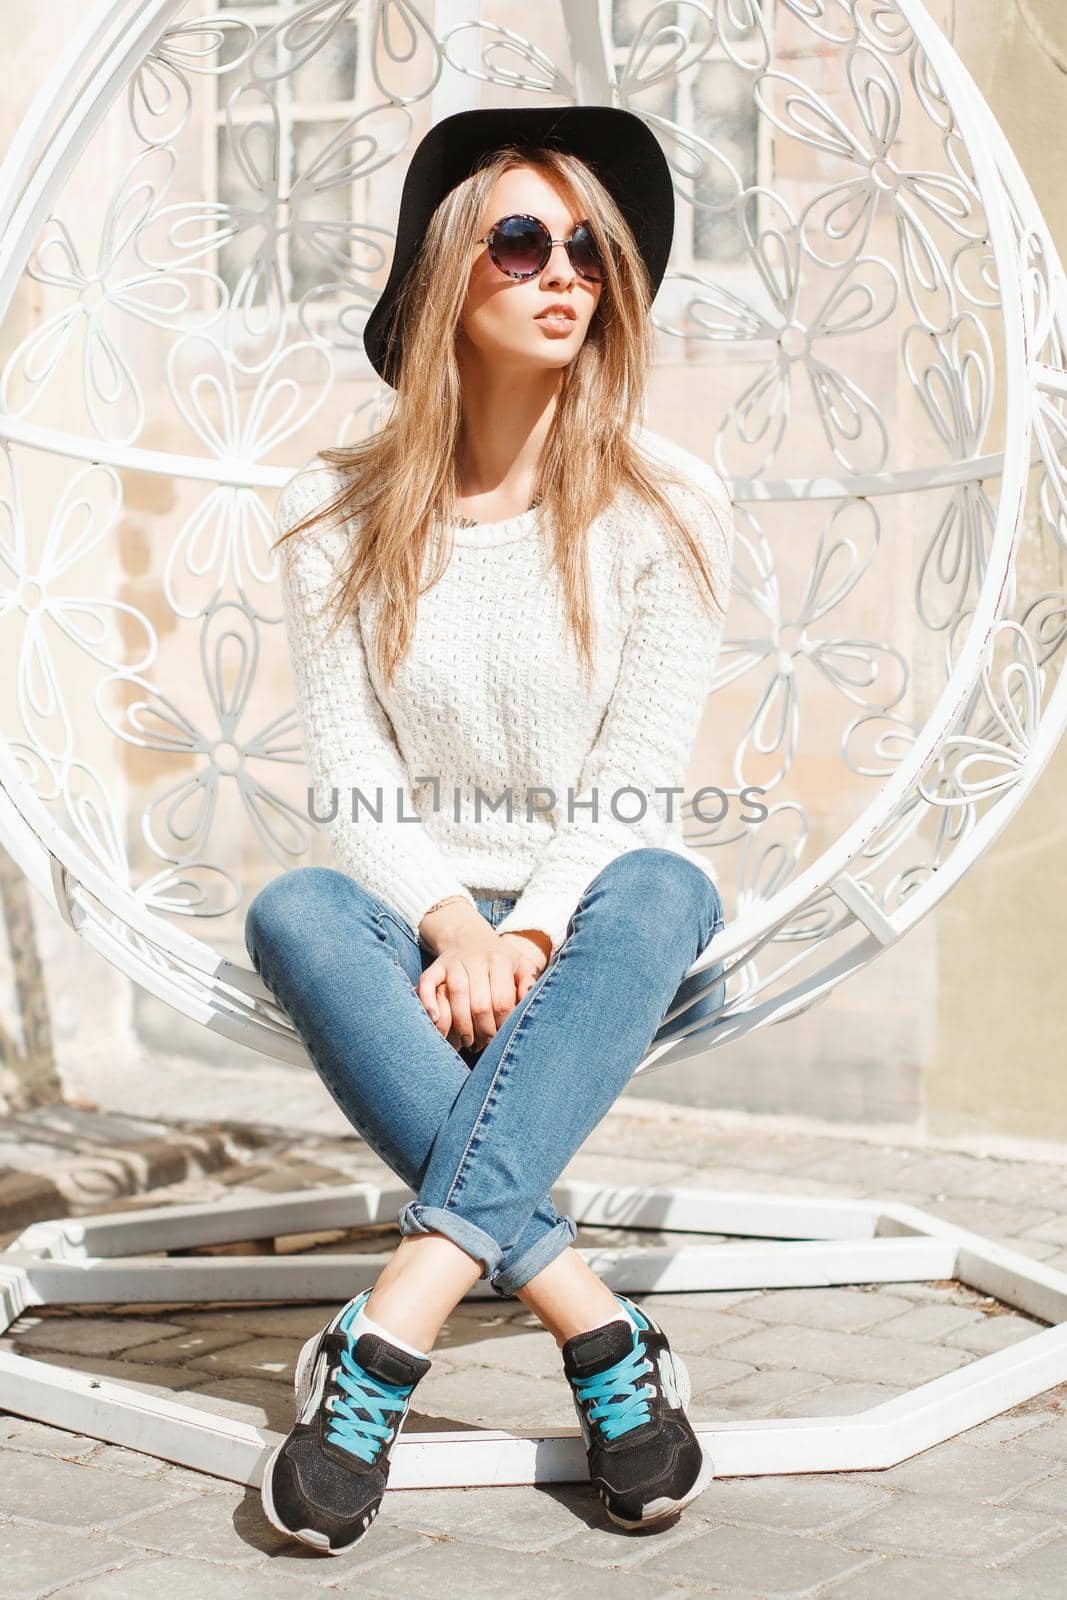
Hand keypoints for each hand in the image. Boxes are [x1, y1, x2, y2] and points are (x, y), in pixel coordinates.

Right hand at [416, 901, 550, 1052]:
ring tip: (467, 1042)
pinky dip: (428, 1001)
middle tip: (485, 1045)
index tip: (502, 1040)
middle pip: (480, 1003)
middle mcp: (477, 960)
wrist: (470, 937)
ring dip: (461, 1024)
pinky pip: (427, 983)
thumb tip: (529, 1010)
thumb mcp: (521, 966)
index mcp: (501, 961)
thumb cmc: (501, 959)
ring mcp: (454, 963)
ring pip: (456, 995)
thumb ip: (529, 985)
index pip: (503, 1002)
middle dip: (484, 1030)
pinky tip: (434, 1020)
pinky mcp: (436, 966)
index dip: (502, 1026)